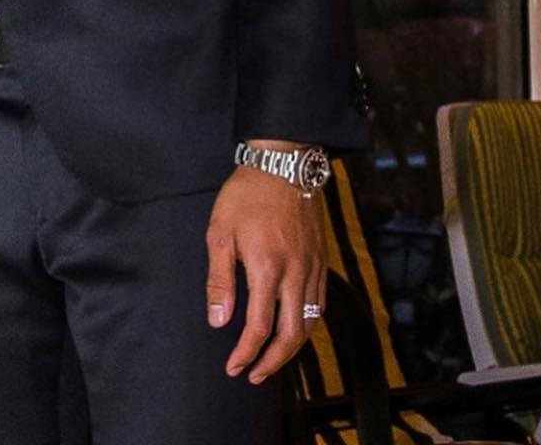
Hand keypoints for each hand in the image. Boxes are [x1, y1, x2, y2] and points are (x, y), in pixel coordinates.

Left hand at [205, 145, 325, 384]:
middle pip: (291, 336)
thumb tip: (218, 321)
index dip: (246, 353)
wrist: (283, 165)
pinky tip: (294, 327)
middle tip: (254, 375)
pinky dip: (308, 324)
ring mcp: (312, 269)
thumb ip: (220, 280)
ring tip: (272, 359)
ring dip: (292, 348)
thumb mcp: (220, 232)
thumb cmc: (246, 196)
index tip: (234, 367)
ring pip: (310, 324)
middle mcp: (296, 275)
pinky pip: (320, 304)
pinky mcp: (321, 261)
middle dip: (272, 362)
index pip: (259, 328)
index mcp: (267, 270)